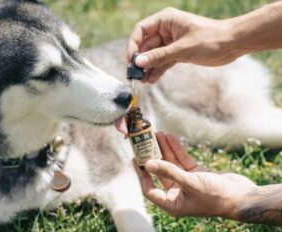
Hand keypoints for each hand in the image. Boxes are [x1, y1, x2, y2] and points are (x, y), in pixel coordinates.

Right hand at [126, 8, 240, 82]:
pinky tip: (152, 80)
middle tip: (134, 75)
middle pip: (146, 45)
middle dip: (140, 60)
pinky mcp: (178, 53)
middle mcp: (166, 30)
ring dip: (148, 67)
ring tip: (142, 80)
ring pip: (154, 55)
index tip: (130, 60)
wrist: (232, 44)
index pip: (141, 30)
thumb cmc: (211, 38)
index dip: (133, 45)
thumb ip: (160, 56)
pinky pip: (163, 62)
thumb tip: (138, 63)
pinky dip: (158, 70)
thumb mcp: (183, 48)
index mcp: (166, 20)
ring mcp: (171, 42)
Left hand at [134, 132, 256, 218]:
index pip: (149, 189)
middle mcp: (177, 194)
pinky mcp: (196, 174)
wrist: (242, 196)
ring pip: (171, 164)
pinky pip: (182, 160)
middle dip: (153, 156)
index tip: (136, 159)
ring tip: (157, 134)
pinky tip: (170, 137)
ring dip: (164, 149)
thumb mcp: (190, 183)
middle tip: (145, 142)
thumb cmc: (216, 196)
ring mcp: (186, 183)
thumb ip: (169, 172)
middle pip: (159, 172)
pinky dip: (176, 149)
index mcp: (173, 203)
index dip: (142, 174)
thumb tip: (148, 164)